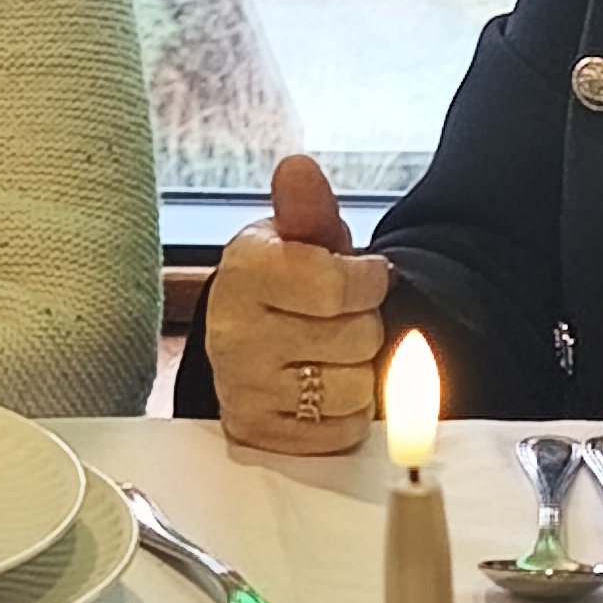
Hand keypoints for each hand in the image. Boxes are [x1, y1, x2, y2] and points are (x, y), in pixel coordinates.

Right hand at [206, 154, 392, 456]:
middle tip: (338, 317)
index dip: (370, 279)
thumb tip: (298, 168)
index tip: (361, 275)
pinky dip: (345, 415)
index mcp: (244, 272)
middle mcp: (233, 334)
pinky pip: (340, 433)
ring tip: (330, 352)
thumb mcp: (296, 234)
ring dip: (358, 372)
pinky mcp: (257, 435)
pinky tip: (321, 389)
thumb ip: (307, 206)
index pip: (343, 285)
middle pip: (358, 338)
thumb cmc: (283, 279)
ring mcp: (242, 390)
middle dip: (364, 325)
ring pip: (354, 390)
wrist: (246, 334)